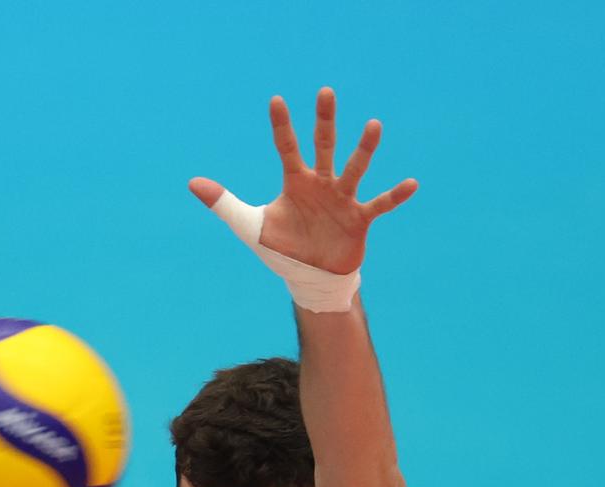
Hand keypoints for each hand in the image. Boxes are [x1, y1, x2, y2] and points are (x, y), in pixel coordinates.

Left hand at [189, 88, 415, 274]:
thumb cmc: (282, 246)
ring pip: (354, 169)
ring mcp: (342, 199)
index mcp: (295, 182)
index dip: (280, 127)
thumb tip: (191, 183)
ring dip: (363, 149)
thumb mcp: (248, 226)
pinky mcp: (359, 219)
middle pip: (323, 146)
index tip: (275, 100)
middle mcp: (321, 184)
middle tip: (324, 92)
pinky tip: (412, 183)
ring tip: (373, 125)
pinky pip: (379, 204)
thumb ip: (223, 203)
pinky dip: (395, 196)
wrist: (309, 276)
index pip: (286, 148)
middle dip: (323, 121)